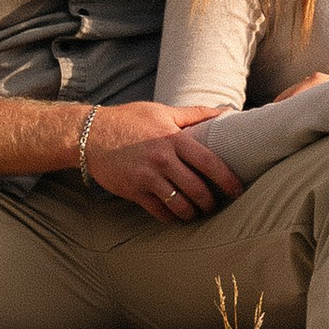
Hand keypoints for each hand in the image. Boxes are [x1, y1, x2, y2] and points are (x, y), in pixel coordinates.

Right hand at [83, 98, 244, 221]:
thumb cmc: (129, 120)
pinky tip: (176, 216)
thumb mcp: (162, 111)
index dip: (228, 179)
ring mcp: (148, 177)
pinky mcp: (134, 192)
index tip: (239, 190)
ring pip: (181, 205)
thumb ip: (195, 114)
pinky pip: (160, 212)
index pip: (209, 162)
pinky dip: (172, 218)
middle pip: (197, 190)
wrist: (89, 135)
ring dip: (193, 213)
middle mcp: (162, 159)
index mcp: (173, 138)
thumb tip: (226, 112)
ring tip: (198, 213)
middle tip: (216, 205)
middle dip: (211, 202)